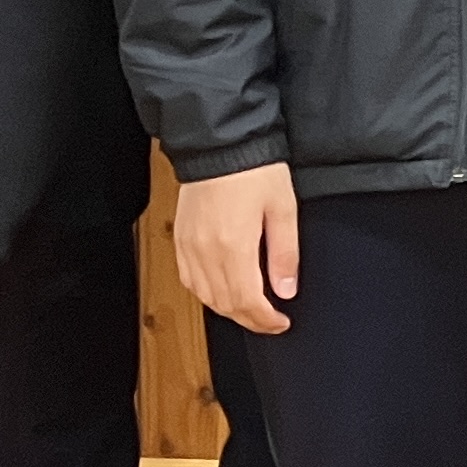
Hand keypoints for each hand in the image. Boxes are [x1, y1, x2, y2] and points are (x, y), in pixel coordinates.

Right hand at [176, 164, 300, 334]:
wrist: (219, 144)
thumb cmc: (254, 169)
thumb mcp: (282, 208)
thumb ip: (284, 253)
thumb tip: (286, 290)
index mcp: (233, 245)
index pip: (247, 301)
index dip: (265, 319)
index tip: (281, 323)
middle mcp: (205, 251)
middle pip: (225, 304)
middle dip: (249, 319)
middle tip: (270, 322)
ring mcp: (189, 246)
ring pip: (205, 296)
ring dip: (228, 310)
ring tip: (251, 310)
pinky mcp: (180, 238)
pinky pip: (189, 279)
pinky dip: (206, 294)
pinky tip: (222, 292)